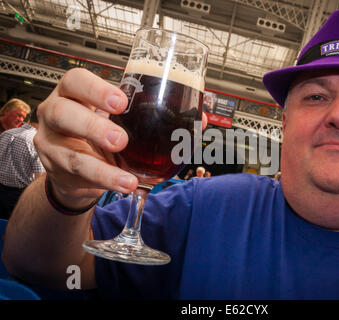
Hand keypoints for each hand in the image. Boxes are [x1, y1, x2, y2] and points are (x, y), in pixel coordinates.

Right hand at [34, 68, 207, 208]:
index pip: (76, 80)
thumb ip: (156, 115)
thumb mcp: (123, 117)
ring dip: (102, 168)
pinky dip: (106, 183)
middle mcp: (57, 114)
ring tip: (128, 179)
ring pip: (70, 154)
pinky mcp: (57, 170)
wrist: (76, 161)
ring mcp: (52, 144)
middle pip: (62, 113)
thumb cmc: (102, 130)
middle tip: (121, 140)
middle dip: (93, 126)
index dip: (95, 89)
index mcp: (75, 94)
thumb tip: (201, 118)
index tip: (122, 101)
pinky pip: (79, 178)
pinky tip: (126, 186)